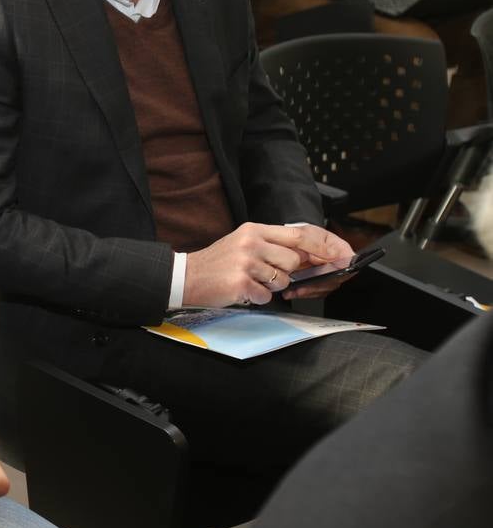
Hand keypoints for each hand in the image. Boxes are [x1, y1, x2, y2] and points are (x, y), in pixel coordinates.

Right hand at [184, 223, 352, 307]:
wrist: (186, 276)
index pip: (299, 235)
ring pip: (282, 280)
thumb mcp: (244, 244)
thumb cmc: (217, 263)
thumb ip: (273, 247)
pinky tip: (241, 290)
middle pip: (293, 260)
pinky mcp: (241, 282)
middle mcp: (251, 242)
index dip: (323, 246)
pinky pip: (266, 296)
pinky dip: (256, 298)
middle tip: (266, 274)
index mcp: (254, 230)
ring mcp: (246, 262)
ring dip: (270, 286)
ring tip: (249, 281)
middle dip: (286, 272)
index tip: (342, 255)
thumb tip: (307, 258)